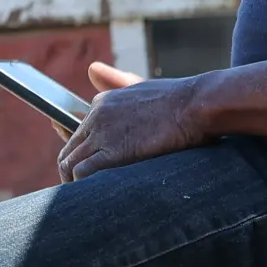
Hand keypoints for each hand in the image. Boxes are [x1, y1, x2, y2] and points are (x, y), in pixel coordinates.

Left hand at [57, 63, 207, 181]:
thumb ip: (115, 81)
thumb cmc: (178, 98)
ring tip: (90, 198)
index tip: (85, 170)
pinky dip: (83, 186)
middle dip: (72, 171)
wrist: (197, 104)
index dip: (79, 154)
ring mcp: (102, 133)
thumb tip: (92, 69)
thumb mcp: (141, 85)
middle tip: (87, 189)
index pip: (75, 133)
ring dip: (74, 182)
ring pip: (69, 163)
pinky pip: (82, 172)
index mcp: (102, 102)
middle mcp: (96, 116)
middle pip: (69, 150)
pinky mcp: (113, 152)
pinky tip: (97, 195)